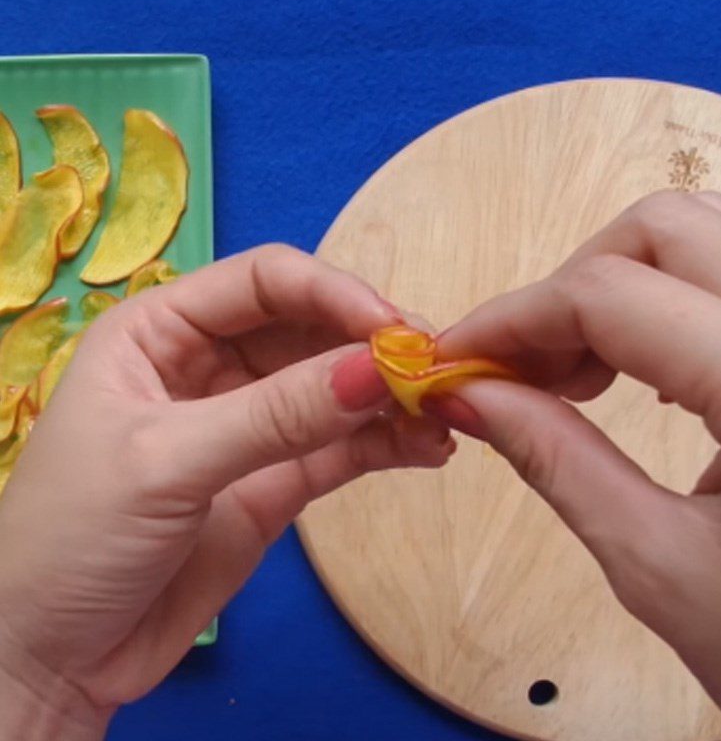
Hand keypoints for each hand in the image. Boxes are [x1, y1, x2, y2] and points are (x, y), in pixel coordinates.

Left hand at [0, 245, 453, 739]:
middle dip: (370, 345)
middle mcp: (211, 364)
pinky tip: (427, 448)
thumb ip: (276, 415)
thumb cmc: (75, 539)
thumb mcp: (168, 462)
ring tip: (443, 414)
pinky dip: (385, 444)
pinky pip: (341, 447)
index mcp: (162, 331)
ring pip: (333, 388)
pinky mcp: (277, 479)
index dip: (333, 293)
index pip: (264, 282)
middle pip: (309, 329)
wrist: (57, 658)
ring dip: (388, 397)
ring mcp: (249, 422)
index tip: (392, 329)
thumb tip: (377, 370)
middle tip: (433, 369)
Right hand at [433, 191, 720, 740]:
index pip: (610, 295)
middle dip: (570, 284)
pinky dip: (676, 296)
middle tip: (526, 367)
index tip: (457, 358)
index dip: (512, 318)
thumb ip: (556, 461)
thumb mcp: (661, 569)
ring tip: (580, 369)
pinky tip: (650, 366)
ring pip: (715, 233)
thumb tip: (469, 393)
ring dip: (622, 282)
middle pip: (667, 228)